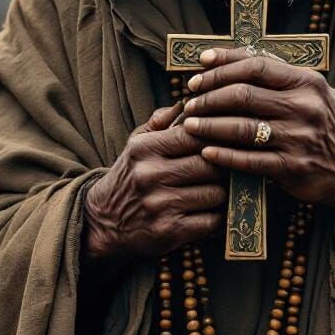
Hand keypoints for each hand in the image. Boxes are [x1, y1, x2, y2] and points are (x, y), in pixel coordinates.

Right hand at [83, 103, 225, 265]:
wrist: (103, 221)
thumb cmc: (130, 176)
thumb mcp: (137, 145)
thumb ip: (161, 122)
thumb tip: (187, 102)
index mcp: (145, 149)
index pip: (193, 135)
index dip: (216, 137)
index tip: (226, 141)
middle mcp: (151, 175)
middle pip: (210, 165)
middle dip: (225, 167)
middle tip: (231, 167)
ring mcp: (160, 205)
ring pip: (215, 193)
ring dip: (223, 193)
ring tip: (219, 189)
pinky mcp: (169, 232)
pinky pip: (211, 220)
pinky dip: (217, 216)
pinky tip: (210, 211)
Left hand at [180, 48, 334, 225]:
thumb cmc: (321, 124)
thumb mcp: (310, 92)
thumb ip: (277, 77)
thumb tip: (226, 59)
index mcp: (307, 83)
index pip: (256, 66)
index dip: (223, 65)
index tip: (199, 67)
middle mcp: (304, 108)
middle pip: (243, 94)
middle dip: (209, 96)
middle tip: (189, 101)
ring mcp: (298, 138)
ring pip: (241, 127)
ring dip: (209, 125)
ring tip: (190, 124)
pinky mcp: (291, 167)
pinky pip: (248, 159)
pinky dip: (223, 155)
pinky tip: (206, 151)